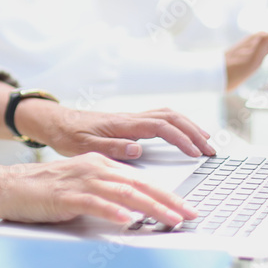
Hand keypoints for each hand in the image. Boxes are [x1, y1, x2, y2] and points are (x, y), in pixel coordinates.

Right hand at [0, 153, 197, 227]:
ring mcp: (81, 181)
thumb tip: (135, 208)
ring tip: (170, 219)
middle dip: (169, 200)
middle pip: (139, 184)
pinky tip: (127, 220)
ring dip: (150, 207)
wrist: (10, 186)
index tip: (187, 208)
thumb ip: (108, 192)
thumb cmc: (47, 189)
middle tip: (190, 214)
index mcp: (101, 163)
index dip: (167, 193)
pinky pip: (94, 203)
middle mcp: (95, 168)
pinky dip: (113, 211)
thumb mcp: (83, 185)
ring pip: (123, 193)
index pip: (142, 179)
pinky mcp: (66, 196)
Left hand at [14, 102, 215, 159]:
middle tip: (211, 150)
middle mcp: (130, 118)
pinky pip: (161, 117)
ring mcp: (132, 118)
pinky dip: (178, 124)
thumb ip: (111, 148)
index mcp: (122, 124)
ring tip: (206, 142)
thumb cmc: (68, 136)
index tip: (196, 153)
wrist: (57, 122)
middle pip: (171, 116)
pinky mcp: (130, 121)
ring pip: (168, 114)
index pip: (160, 127)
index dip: (181, 139)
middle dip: (193, 131)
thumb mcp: (84, 147)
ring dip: (189, 126)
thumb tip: (137, 149)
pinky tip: (184, 135)